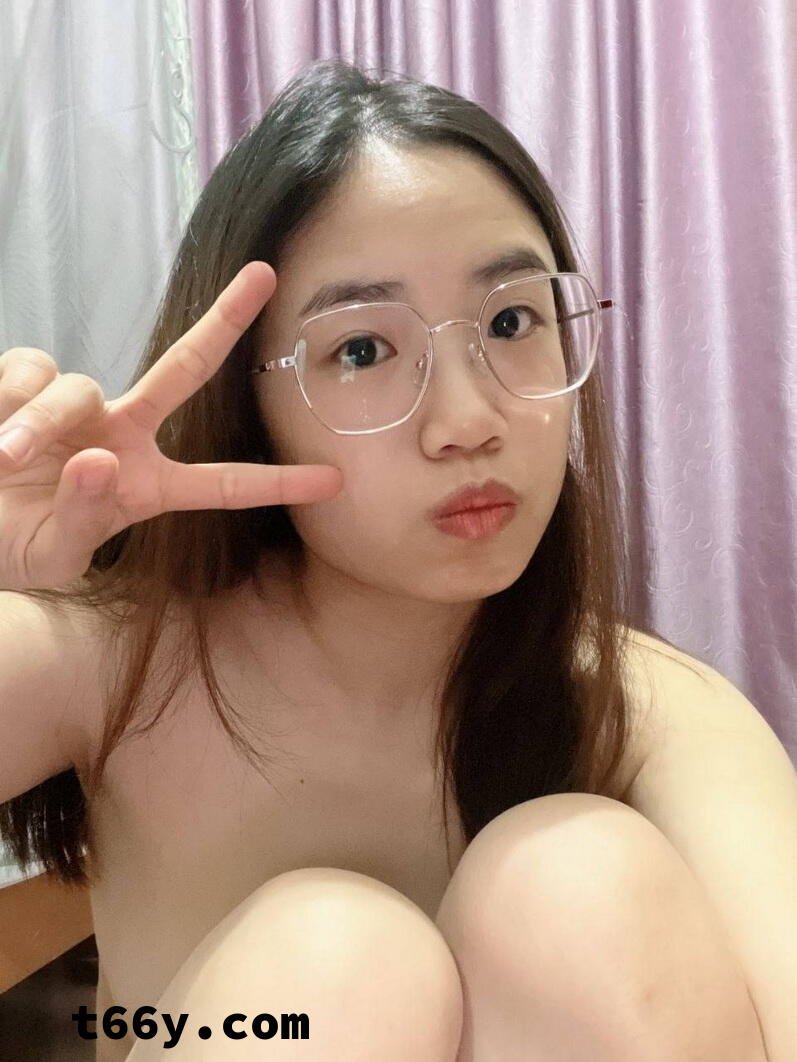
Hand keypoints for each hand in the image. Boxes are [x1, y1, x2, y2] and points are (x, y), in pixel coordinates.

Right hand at [0, 261, 342, 589]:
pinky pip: (30, 368)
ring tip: (1, 462)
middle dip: (224, 320)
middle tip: (265, 274)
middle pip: (184, 367)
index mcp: (148, 486)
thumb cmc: (15, 545)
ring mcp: (80, 407)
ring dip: (37, 425)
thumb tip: (99, 459)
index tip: (334, 481)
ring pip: (77, 388)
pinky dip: (7, 399)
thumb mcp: (54, 554)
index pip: (223, 484)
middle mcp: (124, 435)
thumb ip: (82, 516)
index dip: (277, 483)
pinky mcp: (27, 382)